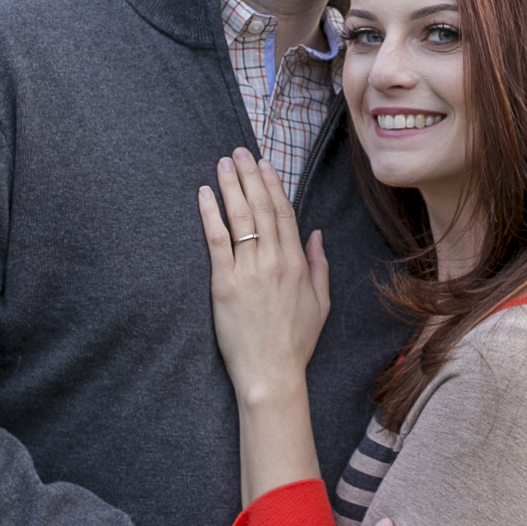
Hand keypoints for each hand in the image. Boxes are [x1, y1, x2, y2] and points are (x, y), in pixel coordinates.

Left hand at [198, 148, 329, 402]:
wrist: (271, 373)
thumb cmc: (296, 342)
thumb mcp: (321, 303)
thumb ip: (320, 265)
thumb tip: (317, 234)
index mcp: (297, 264)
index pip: (285, 213)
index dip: (273, 185)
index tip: (264, 164)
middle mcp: (274, 261)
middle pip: (262, 208)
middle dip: (250, 176)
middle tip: (239, 152)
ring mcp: (249, 271)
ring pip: (240, 217)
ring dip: (231, 186)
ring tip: (222, 163)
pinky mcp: (224, 284)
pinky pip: (216, 240)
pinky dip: (210, 214)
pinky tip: (205, 193)